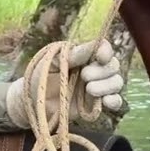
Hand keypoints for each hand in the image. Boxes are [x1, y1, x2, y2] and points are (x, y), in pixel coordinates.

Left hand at [5, 39, 125, 129]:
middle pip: (113, 66)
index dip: (106, 51)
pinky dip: (114, 101)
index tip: (100, 57)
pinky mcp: (96, 105)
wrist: (32, 102)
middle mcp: (94, 69)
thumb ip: (74, 54)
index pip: (104, 48)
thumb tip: (95, 45)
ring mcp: (97, 87)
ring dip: (106, 86)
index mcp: (84, 55)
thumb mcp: (52, 61)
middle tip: (84, 76)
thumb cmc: (40, 76)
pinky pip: (115, 101)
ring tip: (89, 89)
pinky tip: (106, 102)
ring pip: (116, 83)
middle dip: (101, 71)